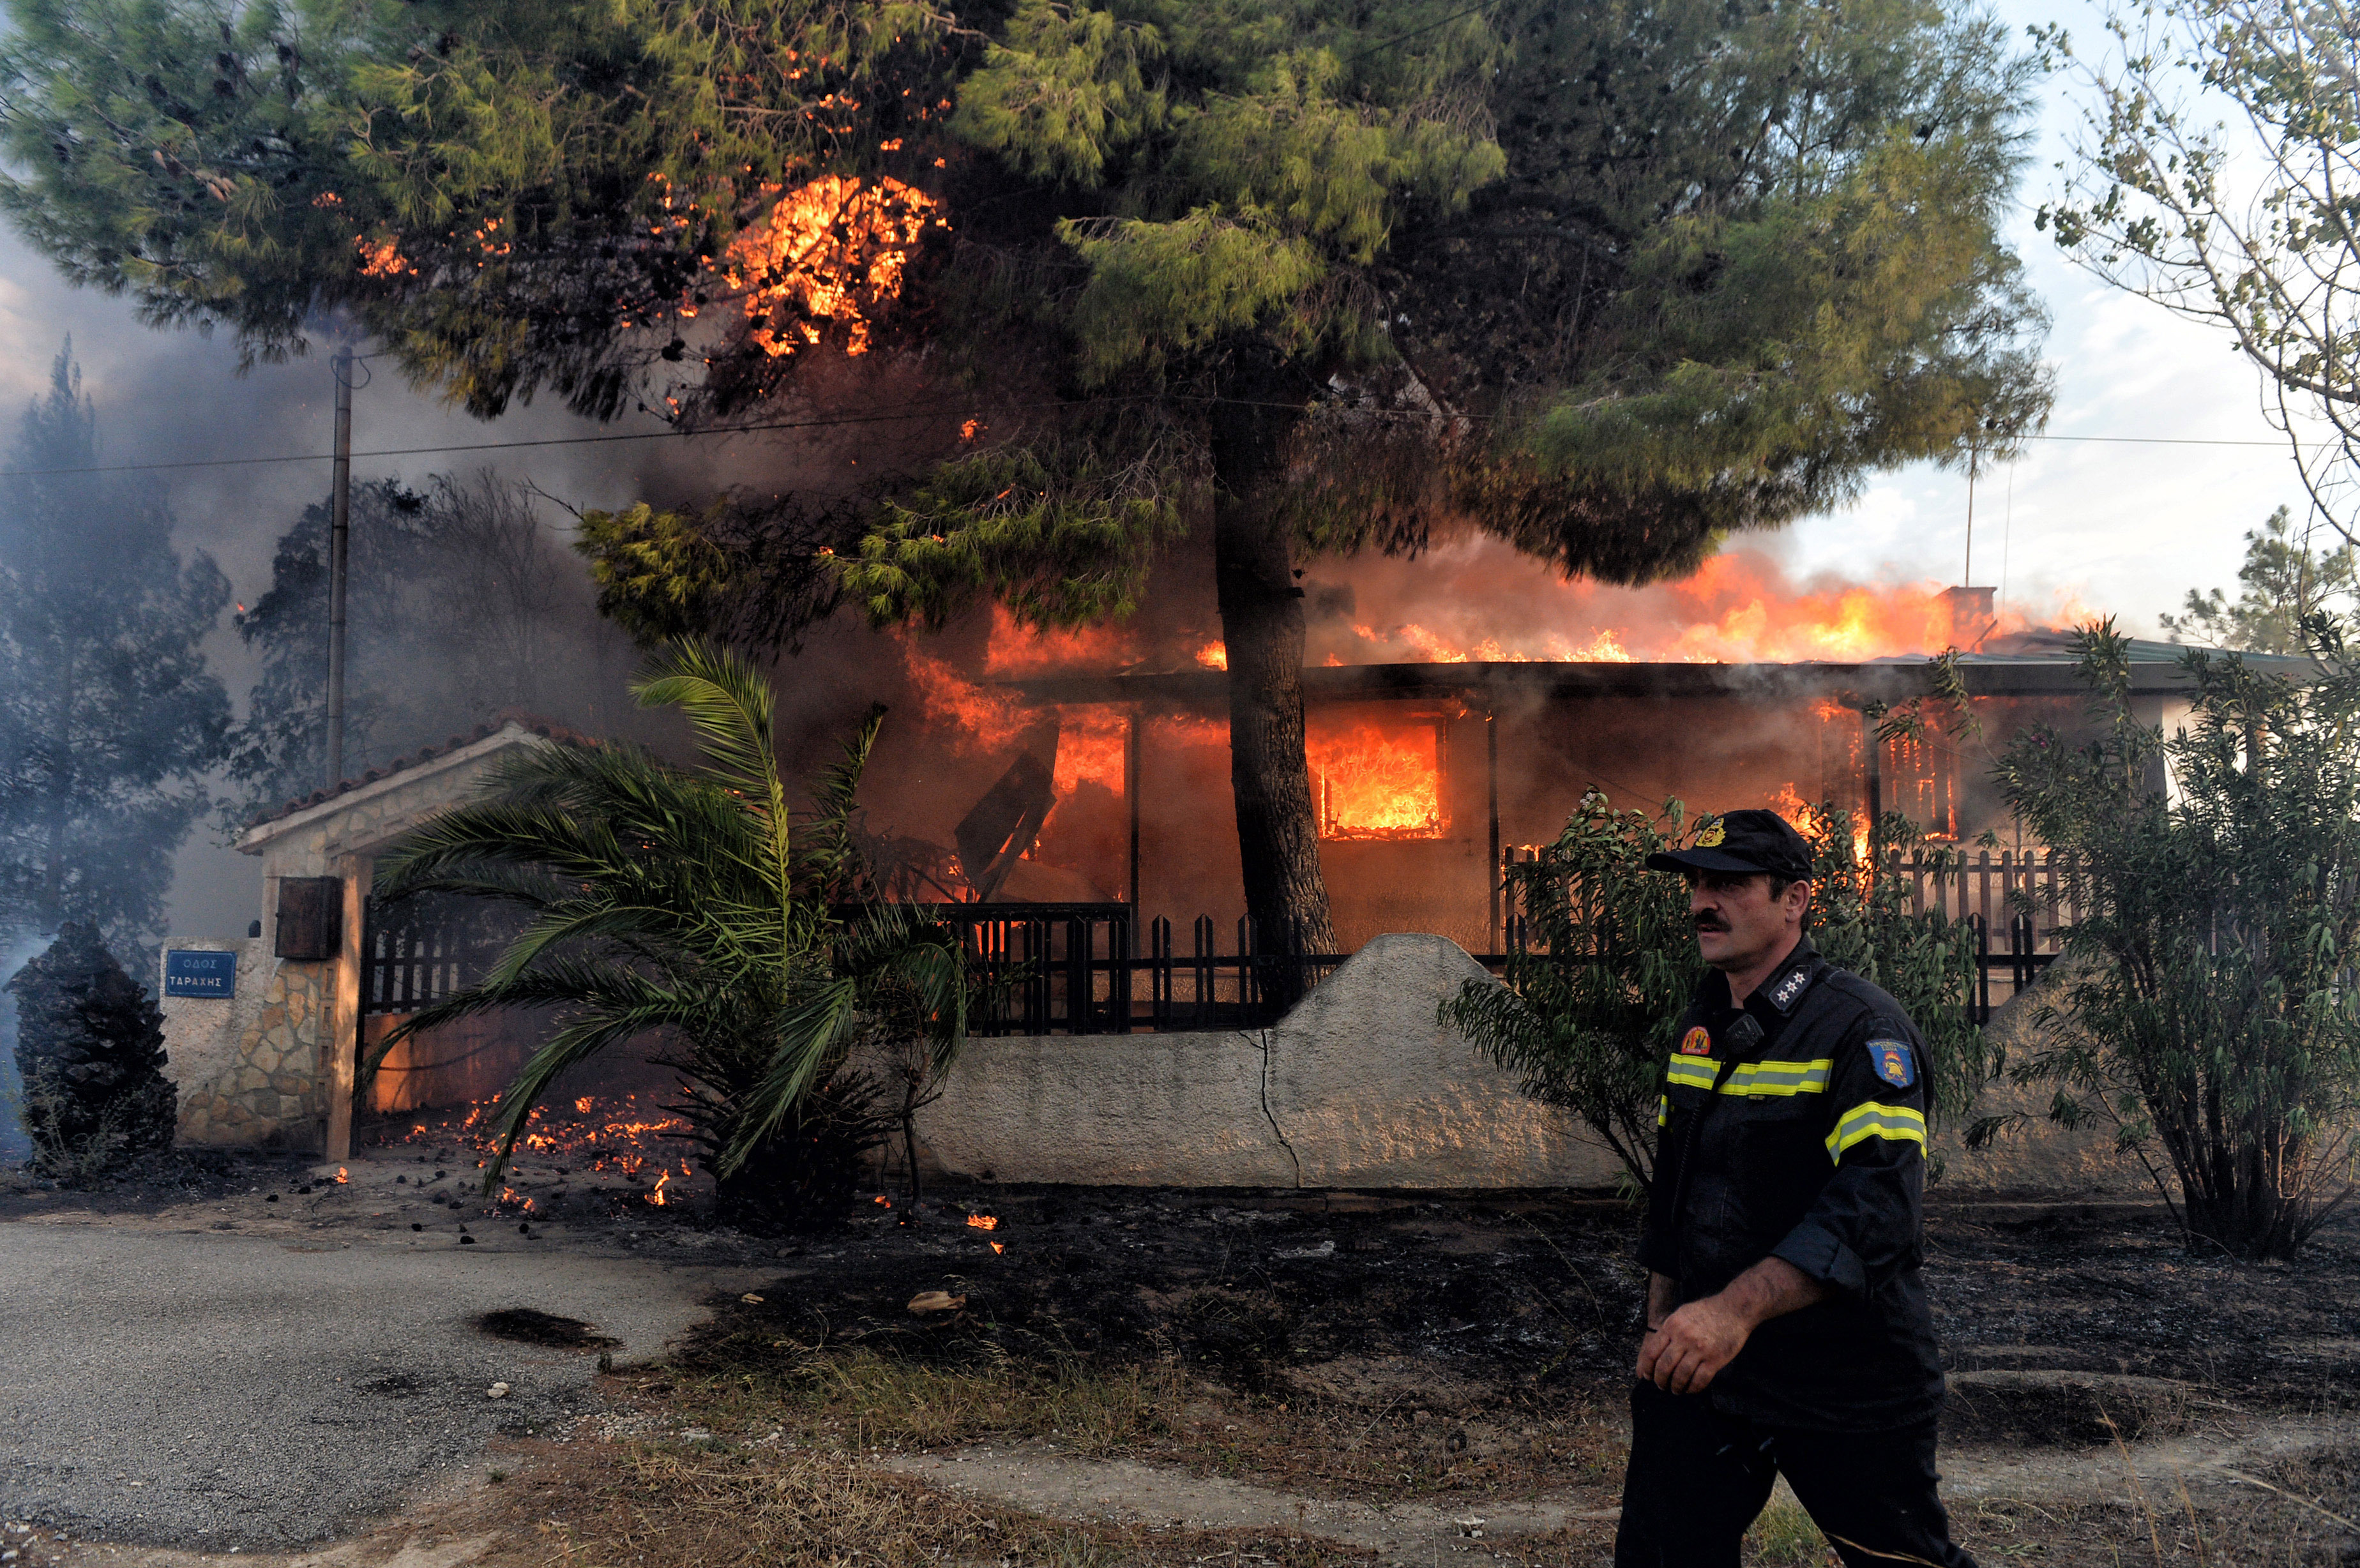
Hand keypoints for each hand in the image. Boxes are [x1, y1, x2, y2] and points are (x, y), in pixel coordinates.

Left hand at [1635, 1294, 1753, 1393]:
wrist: (1734, 1309)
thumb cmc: (1706, 1311)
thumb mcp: (1681, 1314)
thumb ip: (1668, 1331)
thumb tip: (1654, 1351)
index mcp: (1672, 1326)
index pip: (1652, 1352)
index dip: (1646, 1367)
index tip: (1645, 1375)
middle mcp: (1684, 1338)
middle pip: (1664, 1366)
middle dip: (1660, 1380)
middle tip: (1661, 1385)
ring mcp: (1700, 1349)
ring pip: (1681, 1376)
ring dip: (1675, 1387)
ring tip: (1675, 1390)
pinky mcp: (1715, 1359)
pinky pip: (1700, 1380)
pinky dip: (1693, 1388)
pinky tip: (1690, 1389)